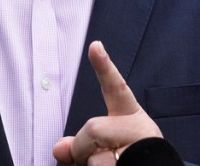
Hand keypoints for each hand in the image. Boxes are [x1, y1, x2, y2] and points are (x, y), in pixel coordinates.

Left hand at [52, 41, 162, 164]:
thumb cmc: (130, 161)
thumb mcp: (102, 150)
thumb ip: (80, 144)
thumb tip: (58, 149)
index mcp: (129, 119)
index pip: (116, 88)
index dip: (104, 66)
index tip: (95, 46)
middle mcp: (138, 129)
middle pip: (92, 129)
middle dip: (84, 149)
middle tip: (103, 159)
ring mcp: (141, 146)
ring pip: (95, 157)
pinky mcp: (139, 162)